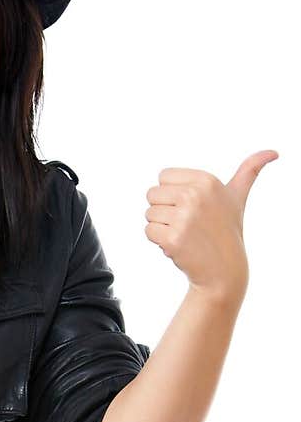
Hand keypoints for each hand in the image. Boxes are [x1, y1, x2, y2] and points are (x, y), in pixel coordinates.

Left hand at [144, 149, 277, 300]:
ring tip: (185, 234)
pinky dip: (159, 240)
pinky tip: (179, 246)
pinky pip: (148, 230)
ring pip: (149, 213)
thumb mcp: (238, 196)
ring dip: (162, 226)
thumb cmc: (227, 229)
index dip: (172, 193)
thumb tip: (273, 152)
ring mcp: (184, 218)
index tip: (191, 206)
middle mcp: (195, 195)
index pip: (163, 176)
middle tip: (187, 223)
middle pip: (152, 194)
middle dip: (165, 210)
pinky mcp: (173, 238)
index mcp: (206, 180)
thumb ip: (250, 170)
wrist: (223, 270)